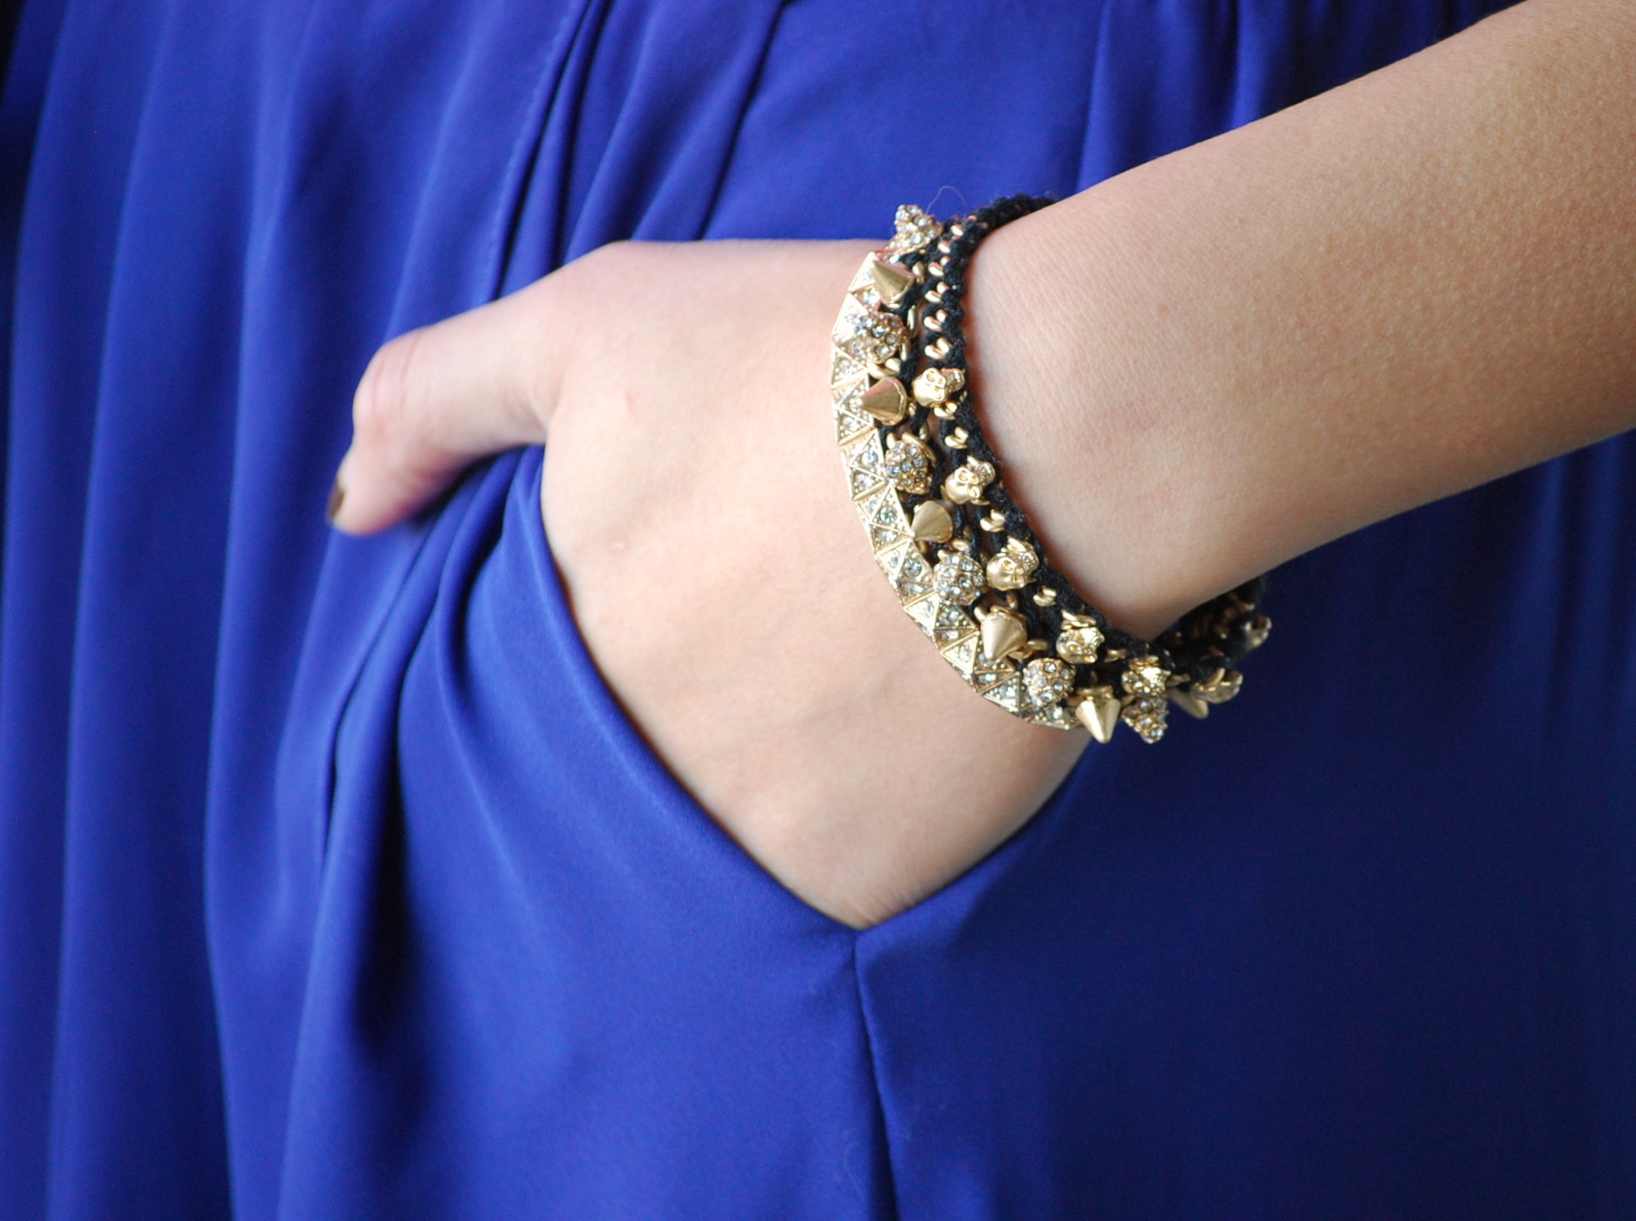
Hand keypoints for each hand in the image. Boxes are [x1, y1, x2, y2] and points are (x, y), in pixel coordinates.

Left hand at [332, 241, 1087, 927]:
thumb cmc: (806, 353)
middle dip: (707, 685)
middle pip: (635, 755)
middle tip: (805, 601)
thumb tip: (353, 510)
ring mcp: (738, 841)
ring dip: (783, 755)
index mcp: (547, 646)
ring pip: (729, 822)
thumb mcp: (590, 328)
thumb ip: (436, 401)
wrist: (1050, 425)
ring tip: (867, 649)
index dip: (635, 613)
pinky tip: (917, 713)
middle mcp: (621, 766)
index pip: (533, 683)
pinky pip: (833, 871)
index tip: (714, 568)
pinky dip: (869, 807)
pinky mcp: (856, 887)